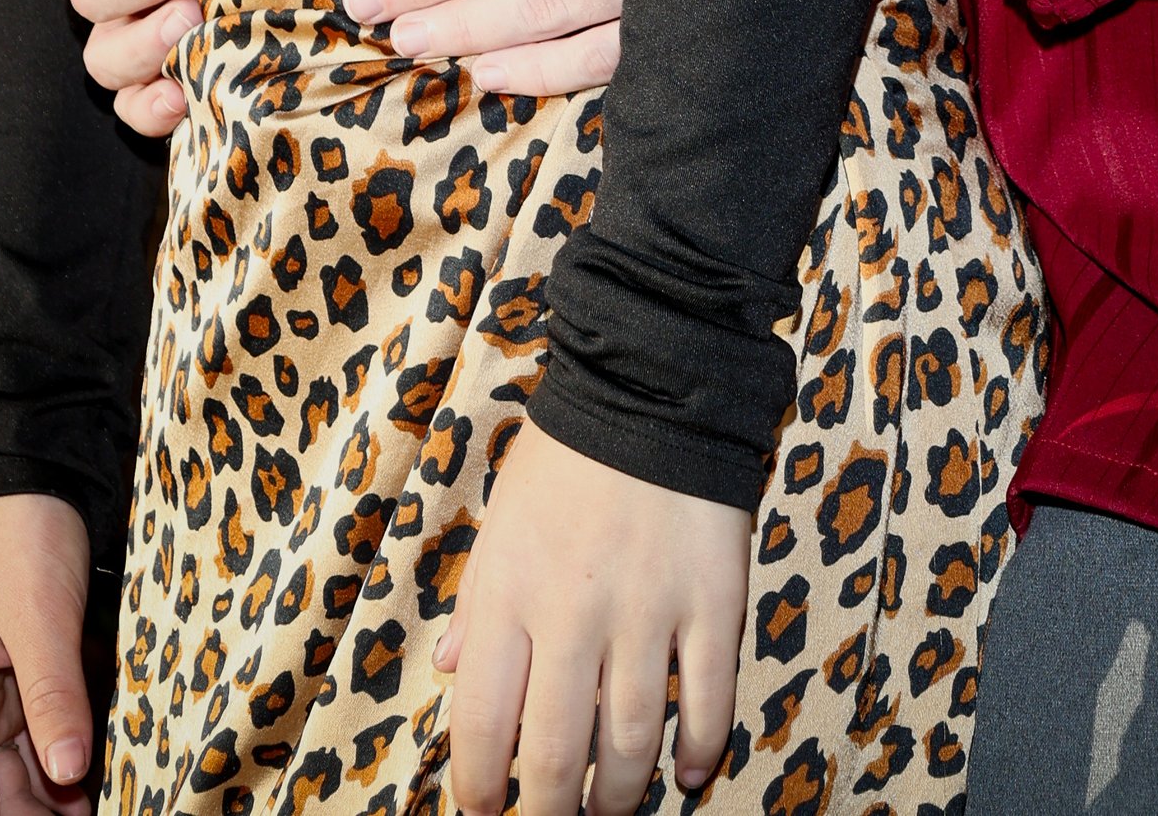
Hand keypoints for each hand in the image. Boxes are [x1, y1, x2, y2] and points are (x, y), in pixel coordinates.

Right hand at [0, 492, 93, 814]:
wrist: (38, 468)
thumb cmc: (23, 532)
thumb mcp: (39, 612)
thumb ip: (51, 692)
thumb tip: (68, 772)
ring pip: (17, 778)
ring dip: (52, 804)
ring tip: (108, 811)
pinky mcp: (27, 680)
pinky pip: (42, 742)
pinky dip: (68, 771)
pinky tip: (100, 791)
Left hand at [439, 425, 743, 814]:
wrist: (654, 385)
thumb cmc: (566, 458)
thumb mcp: (501, 520)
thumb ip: (475, 601)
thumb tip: (445, 670)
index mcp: (512, 592)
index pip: (482, 720)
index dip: (479, 786)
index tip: (483, 812)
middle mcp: (574, 614)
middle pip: (556, 752)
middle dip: (548, 812)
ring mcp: (648, 611)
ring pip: (632, 742)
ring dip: (619, 796)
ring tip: (610, 813)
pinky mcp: (712, 602)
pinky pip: (708, 700)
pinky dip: (699, 750)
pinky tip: (686, 777)